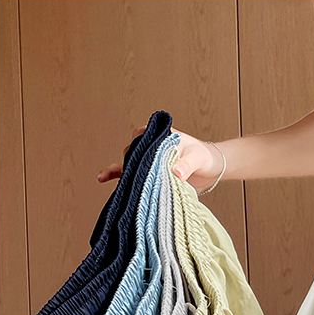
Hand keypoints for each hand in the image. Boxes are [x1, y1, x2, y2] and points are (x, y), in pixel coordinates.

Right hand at [96, 124, 222, 190]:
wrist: (211, 169)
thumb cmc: (203, 158)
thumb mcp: (196, 159)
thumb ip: (186, 165)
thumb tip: (176, 174)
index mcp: (159, 135)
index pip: (140, 138)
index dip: (138, 149)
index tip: (142, 162)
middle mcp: (150, 145)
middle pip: (132, 153)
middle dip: (131, 165)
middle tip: (137, 179)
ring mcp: (148, 159)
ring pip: (129, 163)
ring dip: (122, 172)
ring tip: (109, 179)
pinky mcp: (149, 173)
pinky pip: (129, 173)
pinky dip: (116, 174)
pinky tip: (102, 178)